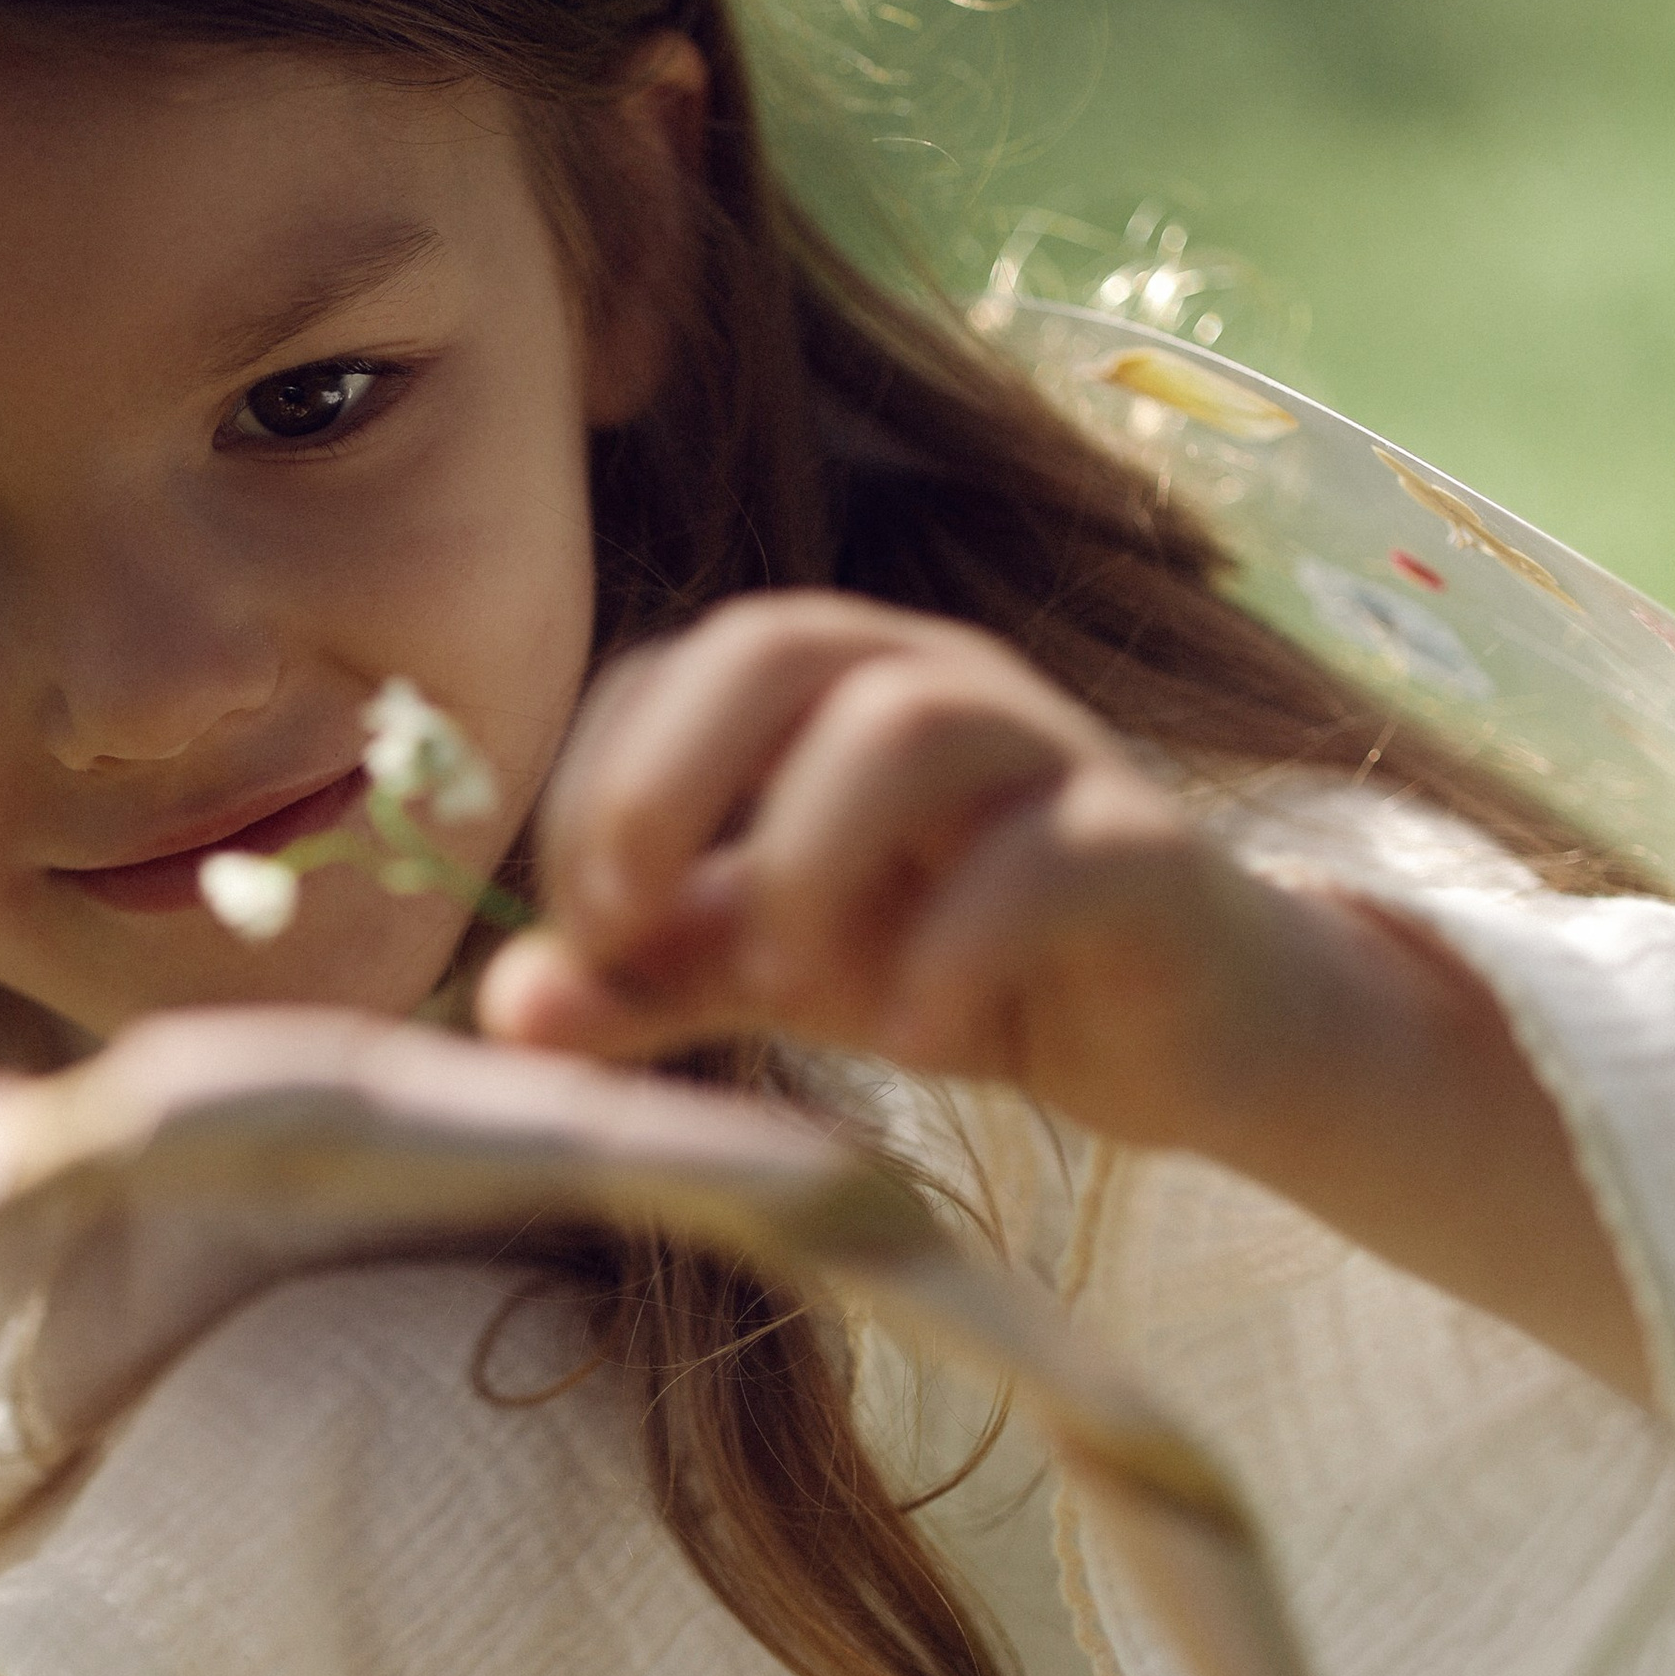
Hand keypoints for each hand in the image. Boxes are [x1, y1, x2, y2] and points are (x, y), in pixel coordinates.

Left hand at [479, 594, 1306, 1145]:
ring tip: (786, 984)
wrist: (1171, 1032)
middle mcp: (932, 681)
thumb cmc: (947, 963)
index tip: (587, 932)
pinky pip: (1045, 858)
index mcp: (826, 689)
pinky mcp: (1140, 849)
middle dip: (672, 779)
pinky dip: (952, 950)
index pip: (672, 670)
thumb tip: (503, 1013)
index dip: (601, 790)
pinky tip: (911, 1035)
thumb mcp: (769, 970)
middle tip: (634, 926)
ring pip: (910, 723)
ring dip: (808, 859)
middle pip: (781, 641)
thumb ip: (645, 979)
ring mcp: (1046, 752)